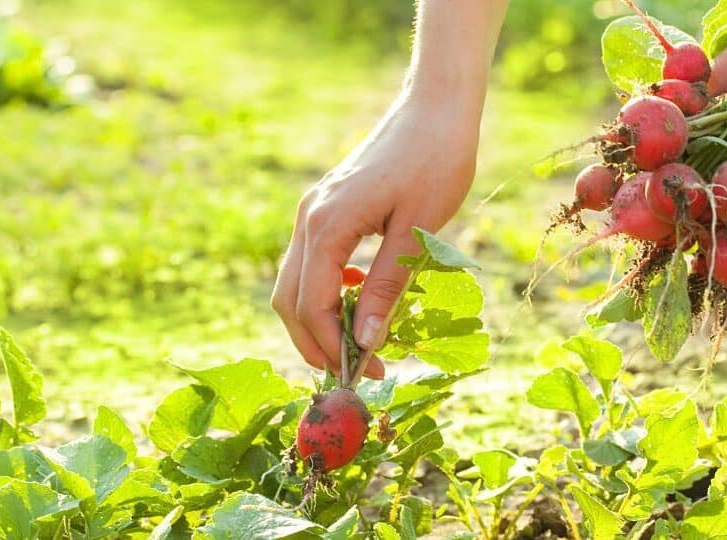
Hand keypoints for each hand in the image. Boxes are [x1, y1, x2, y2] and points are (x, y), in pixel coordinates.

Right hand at [271, 94, 480, 378]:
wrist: (436, 108)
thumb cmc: (436, 162)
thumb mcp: (417, 231)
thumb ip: (387, 286)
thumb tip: (365, 341)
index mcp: (328, 225)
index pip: (313, 304)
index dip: (333, 346)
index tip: (366, 374)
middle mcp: (310, 218)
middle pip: (290, 299)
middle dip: (316, 342)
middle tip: (357, 371)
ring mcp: (314, 210)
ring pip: (295, 281)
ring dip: (319, 319)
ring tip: (359, 343)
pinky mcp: (327, 206)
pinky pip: (312, 261)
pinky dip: (327, 290)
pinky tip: (361, 296)